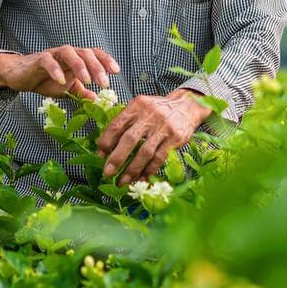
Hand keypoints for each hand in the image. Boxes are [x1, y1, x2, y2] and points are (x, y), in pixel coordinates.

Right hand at [0, 46, 119, 99]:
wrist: (20, 76)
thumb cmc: (45, 80)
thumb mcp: (67, 89)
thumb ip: (82, 92)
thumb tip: (97, 100)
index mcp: (77, 58)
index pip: (95, 54)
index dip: (106, 61)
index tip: (116, 72)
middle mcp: (67, 53)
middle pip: (86, 53)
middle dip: (97, 67)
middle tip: (104, 83)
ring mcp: (53, 54)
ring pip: (69, 52)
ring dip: (80, 66)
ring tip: (87, 80)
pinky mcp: (39, 60)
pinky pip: (48, 61)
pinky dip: (56, 70)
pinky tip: (62, 81)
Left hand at [96, 89, 211, 185]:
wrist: (186, 106)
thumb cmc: (157, 110)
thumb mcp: (140, 108)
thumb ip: (124, 122)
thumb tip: (103, 147)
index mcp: (136, 106)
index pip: (117, 125)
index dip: (106, 142)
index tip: (100, 157)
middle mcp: (149, 115)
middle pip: (129, 139)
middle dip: (116, 159)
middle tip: (107, 173)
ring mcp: (163, 127)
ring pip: (145, 152)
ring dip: (132, 169)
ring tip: (123, 181)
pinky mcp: (175, 138)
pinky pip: (159, 158)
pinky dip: (149, 170)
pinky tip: (141, 178)